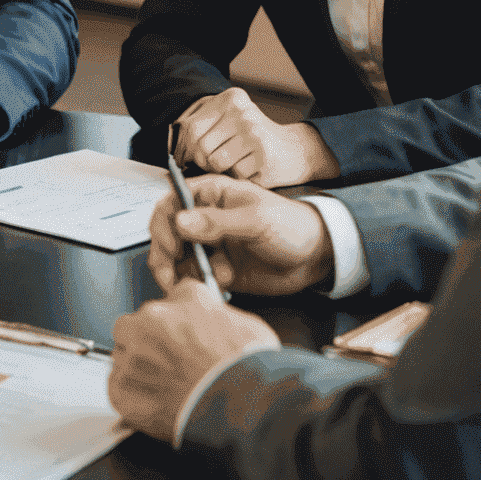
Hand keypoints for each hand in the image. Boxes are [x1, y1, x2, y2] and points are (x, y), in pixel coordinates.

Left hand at [108, 279, 279, 441]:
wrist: (243, 408)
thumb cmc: (246, 369)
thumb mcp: (237, 318)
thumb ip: (207, 309)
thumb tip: (200, 311)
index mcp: (172, 303)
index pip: (161, 305)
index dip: (169, 325)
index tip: (175, 337)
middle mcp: (146, 326)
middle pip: (132, 328)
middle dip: (146, 344)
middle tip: (170, 364)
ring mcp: (132, 360)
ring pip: (124, 359)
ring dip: (140, 370)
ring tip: (169, 388)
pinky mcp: (124, 394)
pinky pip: (118, 390)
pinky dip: (134, 397)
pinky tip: (158, 403)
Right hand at [148, 174, 334, 295]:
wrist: (317, 257)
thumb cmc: (291, 225)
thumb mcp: (255, 219)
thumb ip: (217, 222)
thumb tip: (180, 221)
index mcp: (210, 195)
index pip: (171, 202)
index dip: (163, 223)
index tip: (170, 245)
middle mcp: (203, 219)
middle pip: (167, 232)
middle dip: (164, 254)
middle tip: (170, 275)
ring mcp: (209, 245)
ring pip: (176, 258)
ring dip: (180, 273)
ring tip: (200, 283)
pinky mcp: (217, 269)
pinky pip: (195, 278)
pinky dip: (199, 284)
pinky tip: (221, 285)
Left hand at [175, 88, 339, 186]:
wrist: (293, 150)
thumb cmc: (252, 139)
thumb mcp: (228, 122)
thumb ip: (202, 127)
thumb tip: (172, 146)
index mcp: (230, 99)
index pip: (191, 128)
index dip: (183, 148)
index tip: (181, 158)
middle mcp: (242, 112)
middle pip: (200, 146)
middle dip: (199, 162)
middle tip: (208, 165)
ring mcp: (253, 132)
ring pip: (215, 162)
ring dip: (219, 170)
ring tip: (231, 164)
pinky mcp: (263, 154)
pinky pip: (234, 174)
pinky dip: (236, 177)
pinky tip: (247, 169)